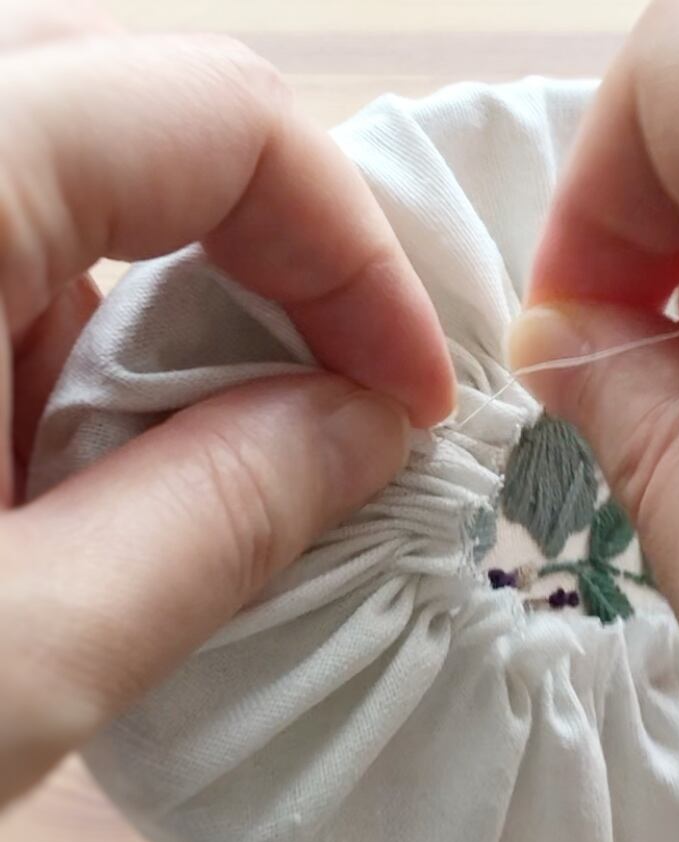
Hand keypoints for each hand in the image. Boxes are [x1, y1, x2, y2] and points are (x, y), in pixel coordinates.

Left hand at [0, 3, 453, 805]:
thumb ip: (225, 519)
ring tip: (190, 474)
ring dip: (179, 330)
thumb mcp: (6, 666)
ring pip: (80, 192)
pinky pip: (2, 251)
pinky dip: (86, 350)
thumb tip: (373, 426)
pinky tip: (74, 465)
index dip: (358, 253)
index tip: (412, 392)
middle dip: (282, 273)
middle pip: (153, 124)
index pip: (218, 113)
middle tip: (338, 409)